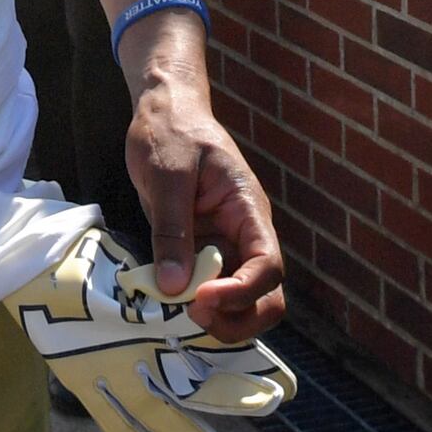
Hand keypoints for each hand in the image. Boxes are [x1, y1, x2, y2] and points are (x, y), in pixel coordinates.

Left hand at [125, 76, 285, 342]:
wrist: (164, 112)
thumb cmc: (170, 132)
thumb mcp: (167, 175)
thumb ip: (172, 229)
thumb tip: (175, 287)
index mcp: (248, 210)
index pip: (267, 264)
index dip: (243, 291)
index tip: (202, 297)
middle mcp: (244, 234)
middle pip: (266, 295)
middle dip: (238, 319)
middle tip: (192, 316)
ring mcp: (224, 246)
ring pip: (240, 301)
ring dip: (217, 319)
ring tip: (176, 314)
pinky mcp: (201, 252)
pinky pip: (208, 290)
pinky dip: (192, 305)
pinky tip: (165, 305)